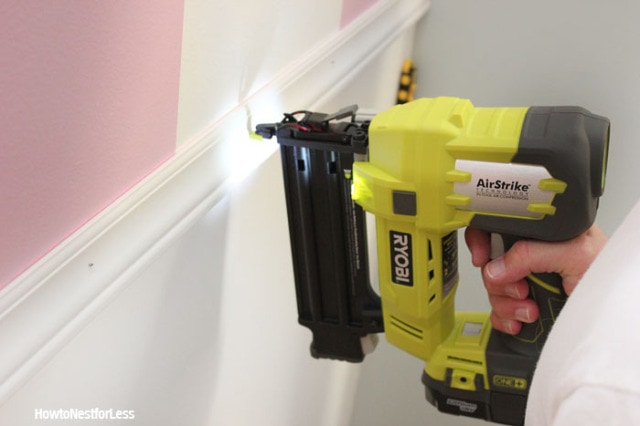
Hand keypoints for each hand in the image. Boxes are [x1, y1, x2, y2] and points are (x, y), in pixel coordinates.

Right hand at [464, 225, 606, 334]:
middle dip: (500, 282)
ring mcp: (525, 279)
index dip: (481, 241)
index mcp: (538, 231)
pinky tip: (520, 320)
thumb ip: (530, 254)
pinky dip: (504, 318)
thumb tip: (495, 268)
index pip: (496, 226)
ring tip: (530, 309)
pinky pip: (497, 311)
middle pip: (490, 263)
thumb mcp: (572, 254)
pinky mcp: (523, 303)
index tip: (483, 258)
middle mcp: (529, 253)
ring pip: (492, 289)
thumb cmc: (606, 273)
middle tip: (522, 290)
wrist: (615, 310)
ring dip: (506, 304)